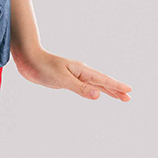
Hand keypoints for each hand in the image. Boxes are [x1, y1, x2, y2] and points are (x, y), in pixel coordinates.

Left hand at [13, 47, 130, 101]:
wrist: (28, 59)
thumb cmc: (43, 67)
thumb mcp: (62, 79)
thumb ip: (80, 88)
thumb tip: (98, 95)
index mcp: (82, 70)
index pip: (103, 80)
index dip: (116, 86)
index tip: (129, 91)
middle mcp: (80, 72)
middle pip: (102, 83)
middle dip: (115, 90)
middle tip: (128, 98)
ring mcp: (74, 76)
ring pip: (94, 85)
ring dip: (106, 91)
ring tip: (118, 96)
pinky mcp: (66, 80)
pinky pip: (85, 86)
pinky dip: (93, 90)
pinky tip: (95, 93)